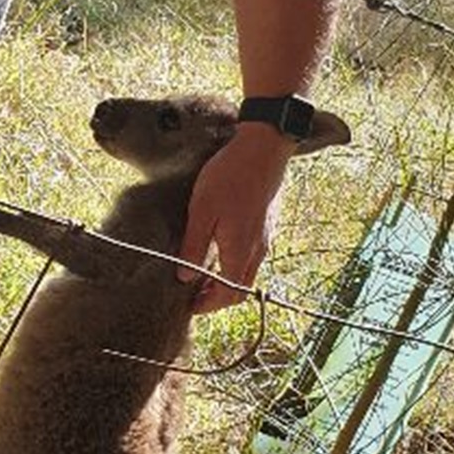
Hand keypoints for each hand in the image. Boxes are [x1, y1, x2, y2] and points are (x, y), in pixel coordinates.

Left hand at [178, 124, 291, 314]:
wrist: (264, 147)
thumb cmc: (230, 176)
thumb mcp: (202, 211)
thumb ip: (194, 246)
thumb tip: (185, 277)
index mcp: (240, 252)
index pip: (227, 295)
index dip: (207, 305)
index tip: (188, 305)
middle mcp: (257, 250)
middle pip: (240, 289)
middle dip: (217, 297)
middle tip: (194, 293)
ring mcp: (266, 237)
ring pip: (247, 272)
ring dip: (226, 280)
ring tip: (204, 272)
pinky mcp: (268, 224)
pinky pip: (253, 255)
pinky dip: (235, 263)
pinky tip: (220, 247)